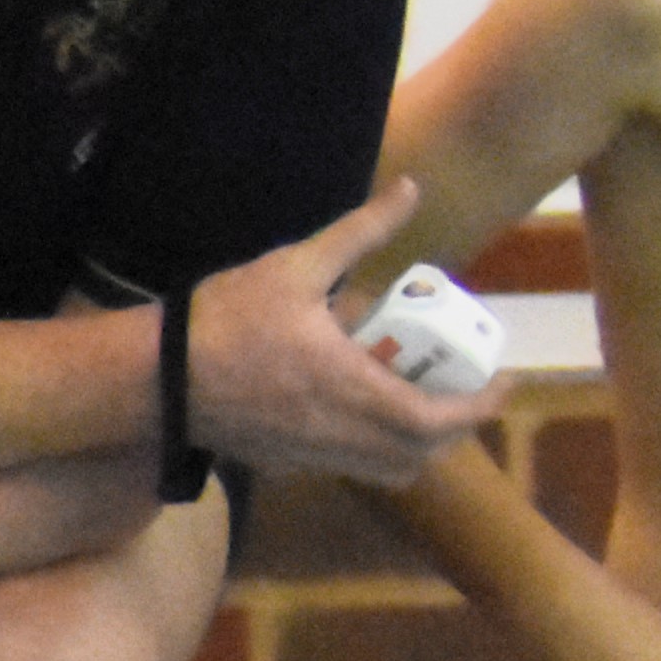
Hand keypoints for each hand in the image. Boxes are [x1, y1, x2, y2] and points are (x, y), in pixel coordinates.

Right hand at [182, 178, 503, 484]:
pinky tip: (371, 408)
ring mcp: (314, 457)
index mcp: (354, 391)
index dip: (480, 407)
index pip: (439, 420)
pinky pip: (353, 468)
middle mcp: (341, 435)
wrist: (155, 377)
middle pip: (423, 454)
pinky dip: (380, 450)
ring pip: (390, 470)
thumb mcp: (298, 265)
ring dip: (421, 444)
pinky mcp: (288, 463)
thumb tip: (410, 190)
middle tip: (470, 389)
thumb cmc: (227, 319)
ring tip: (427, 400)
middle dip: (458, 427)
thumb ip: (360, 231)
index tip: (504, 382)